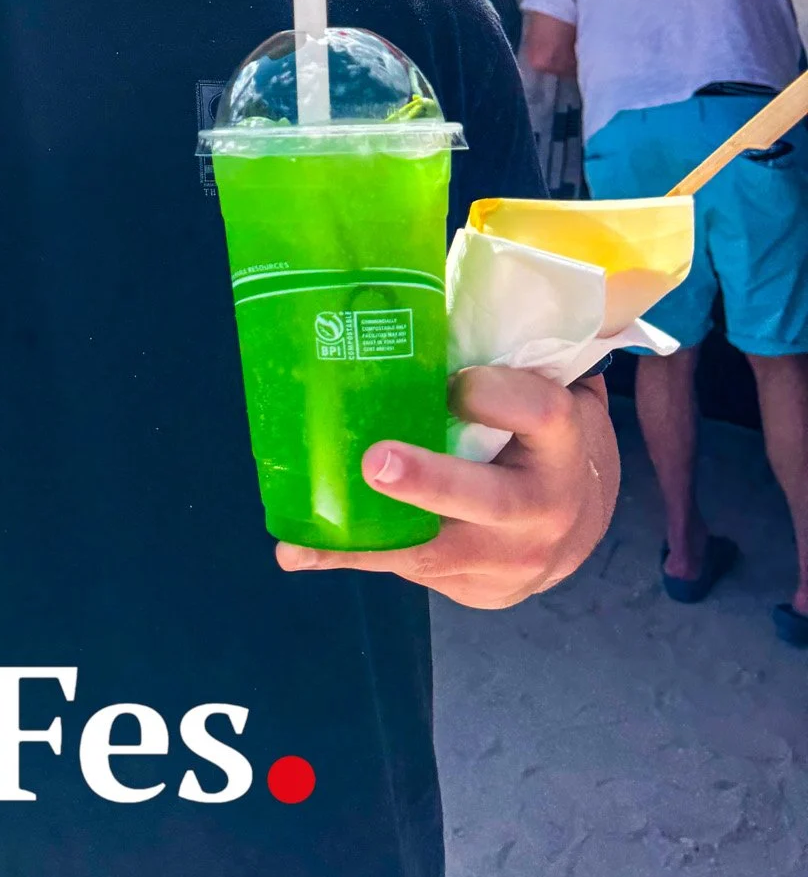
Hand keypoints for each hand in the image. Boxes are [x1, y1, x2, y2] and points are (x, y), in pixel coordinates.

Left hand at [275, 365, 618, 609]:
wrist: (579, 525)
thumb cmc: (545, 438)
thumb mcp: (550, 392)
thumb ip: (507, 357)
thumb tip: (434, 286)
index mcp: (562, 442)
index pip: (536, 412)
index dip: (492, 394)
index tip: (452, 381)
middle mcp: (542, 507)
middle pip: (488, 497)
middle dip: (430, 482)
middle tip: (376, 462)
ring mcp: (510, 559)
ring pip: (437, 550)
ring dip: (369, 537)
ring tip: (307, 532)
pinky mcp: (477, 589)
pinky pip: (409, 571)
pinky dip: (350, 558)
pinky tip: (296, 552)